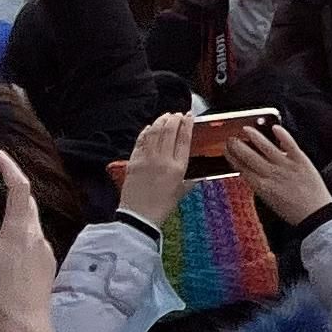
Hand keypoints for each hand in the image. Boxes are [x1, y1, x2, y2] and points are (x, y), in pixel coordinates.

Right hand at [0, 154, 58, 331]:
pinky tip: (2, 249)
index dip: (10, 169)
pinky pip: (33, 238)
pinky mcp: (47, 265)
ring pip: (31, 221)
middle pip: (27, 203)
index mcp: (19, 232)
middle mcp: (37, 236)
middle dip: (10, 191)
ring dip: (13, 215)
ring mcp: (45, 250)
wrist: (26, 331)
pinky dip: (18, 232)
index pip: (19, 189)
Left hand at [118, 109, 193, 229]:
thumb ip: (190, 182)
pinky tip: (149, 128)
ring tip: (165, 117)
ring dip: (160, 121)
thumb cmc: (161, 207)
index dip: (187, 124)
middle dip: (174, 119)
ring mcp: (147, 158)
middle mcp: (163, 159)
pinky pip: (141, 141)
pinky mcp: (134, 161)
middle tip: (177, 115)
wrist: (138, 217)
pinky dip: (146, 131)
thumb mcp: (180, 193)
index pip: (184, 138)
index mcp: (177, 167)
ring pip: (154, 131)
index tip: (190, 116)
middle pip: (169, 130)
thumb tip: (198, 177)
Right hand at [223, 117, 330, 228]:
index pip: (242, 169)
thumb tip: (253, 173)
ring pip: (266, 147)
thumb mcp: (270, 202)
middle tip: (231, 138)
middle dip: (238, 146)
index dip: (232, 158)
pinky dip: (282, 135)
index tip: (226, 151)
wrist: (315, 215)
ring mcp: (286, 166)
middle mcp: (271, 175)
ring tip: (246, 129)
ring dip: (255, 136)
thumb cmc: (294, 212)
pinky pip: (289, 144)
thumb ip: (261, 186)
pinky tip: (275, 127)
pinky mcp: (300, 160)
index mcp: (262, 187)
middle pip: (250, 157)